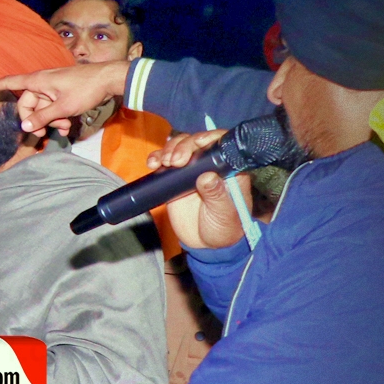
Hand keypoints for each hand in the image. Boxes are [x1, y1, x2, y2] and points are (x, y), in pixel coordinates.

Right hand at [0, 60, 127, 134]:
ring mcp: (52, 88)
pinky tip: (67, 126)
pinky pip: (52, 107)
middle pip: (27, 104)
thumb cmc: (85, 89)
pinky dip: (57, 117)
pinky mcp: (62, 92)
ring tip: (64, 128)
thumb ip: (42, 117)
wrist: (109, 79)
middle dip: (35, 120)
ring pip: (42, 108)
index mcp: (37, 81)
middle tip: (43, 134)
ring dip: (50, 121)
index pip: (9, 83)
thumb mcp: (62, 107)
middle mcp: (42, 83)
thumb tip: (24, 126)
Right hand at [152, 129, 249, 249]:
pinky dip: (157, 158)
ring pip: (180, 146)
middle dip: (184, 146)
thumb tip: (207, 177)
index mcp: (230, 169)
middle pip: (197, 142)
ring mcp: (192, 170)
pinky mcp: (174, 178)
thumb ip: (217, 196)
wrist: (206, 245)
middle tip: (175, 162)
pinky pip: (165, 161)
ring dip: (169, 149)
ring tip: (164, 163)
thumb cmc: (224, 229)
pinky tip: (152, 164)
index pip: (222, 143)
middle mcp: (211, 164)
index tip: (197, 144)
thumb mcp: (224, 214)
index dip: (209, 138)